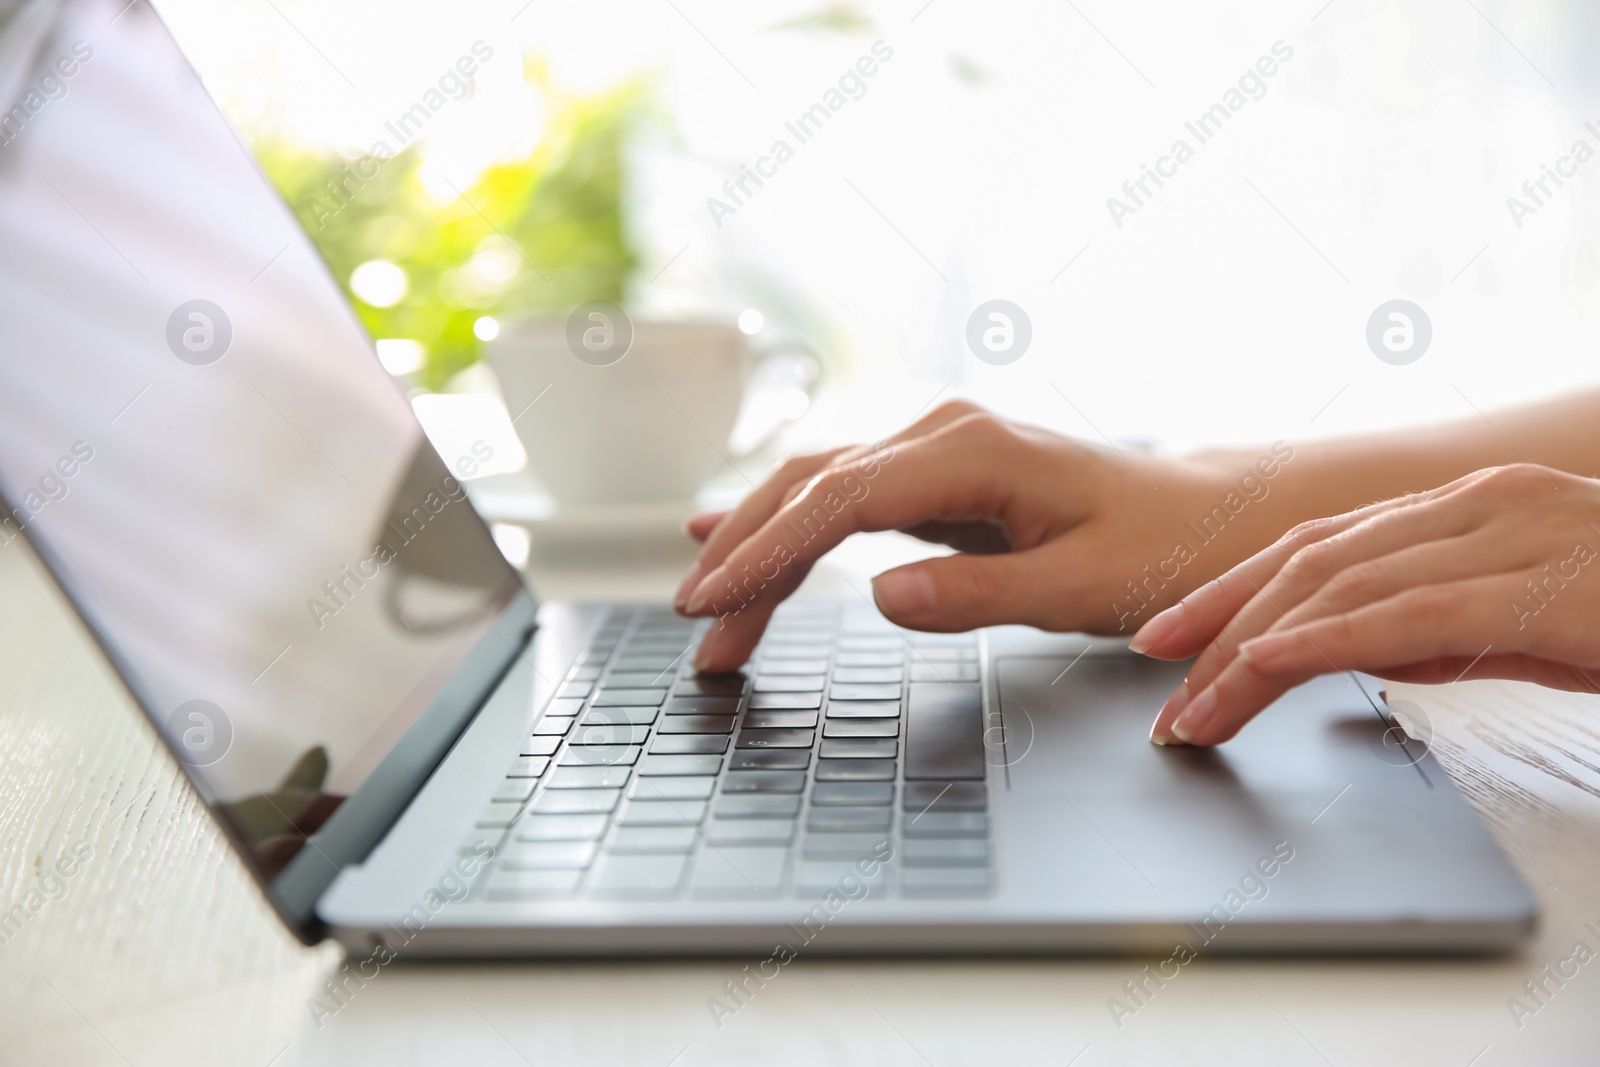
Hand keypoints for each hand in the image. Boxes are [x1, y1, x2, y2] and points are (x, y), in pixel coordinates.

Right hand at [675, 401, 1302, 670]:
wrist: (1208, 519)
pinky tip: (726, 533)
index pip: (838, 502)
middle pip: (808, 489)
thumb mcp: (1082, 590)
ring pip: (812, 490)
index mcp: (971, 451)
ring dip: (755, 547)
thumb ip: (978, 596)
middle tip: (697, 630)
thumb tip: (877, 596)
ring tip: (704, 608)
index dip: (767, 553)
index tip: (714, 604)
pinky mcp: (932, 478)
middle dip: (744, 558)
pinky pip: (838, 499)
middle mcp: (939, 434)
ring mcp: (932, 449)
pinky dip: (782, 525)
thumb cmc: (1161, 552)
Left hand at [1133, 464, 1599, 745]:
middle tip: (1162, 686)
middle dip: (1220, 623)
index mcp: (1468, 508)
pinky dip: (1322, 639)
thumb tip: (1352, 651)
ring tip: (1196, 702)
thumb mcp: (1524, 626)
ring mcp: (1506, 535)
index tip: (1173, 640)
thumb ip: (1440, 626)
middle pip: (1310, 560)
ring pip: (1340, 587)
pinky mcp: (1535, 585)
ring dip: (1250, 650)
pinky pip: (1406, 613)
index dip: (1234, 591)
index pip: (1320, 547)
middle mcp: (1476, 505)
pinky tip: (1264, 664)